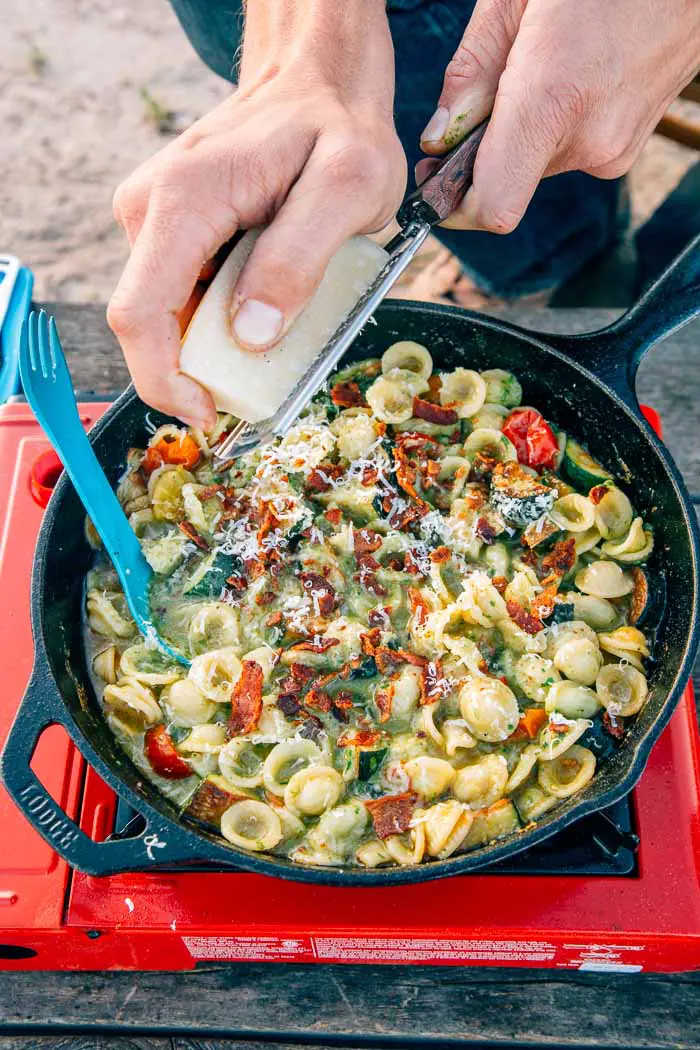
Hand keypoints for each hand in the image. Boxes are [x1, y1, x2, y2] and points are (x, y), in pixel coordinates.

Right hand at [108, 0, 404, 428]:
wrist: (318, 82)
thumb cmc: (339, 128)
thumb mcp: (347, 190)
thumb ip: (298, 261)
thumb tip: (250, 337)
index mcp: (184, 201)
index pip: (141, 315)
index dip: (166, 381)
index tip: (210, 415)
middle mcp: (152, 210)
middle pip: (153, 324)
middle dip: (203, 368)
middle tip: (271, 375)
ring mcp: (156, 219)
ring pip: (170, 315)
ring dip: (218, 343)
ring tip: (283, 326)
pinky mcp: (172, 230)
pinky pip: (185, 295)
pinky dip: (221, 318)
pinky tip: (266, 303)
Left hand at [419, 0, 699, 233]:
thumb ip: (472, 71)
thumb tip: (439, 135)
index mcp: (553, 101)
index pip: (493, 207)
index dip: (455, 207)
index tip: (435, 187)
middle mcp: (590, 140)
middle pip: (509, 181)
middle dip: (486, 150)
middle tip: (485, 95)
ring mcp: (617, 146)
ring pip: (540, 163)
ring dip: (524, 130)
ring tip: (542, 64)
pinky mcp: (632, 142)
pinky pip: (573, 149)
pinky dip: (558, 122)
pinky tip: (571, 70)